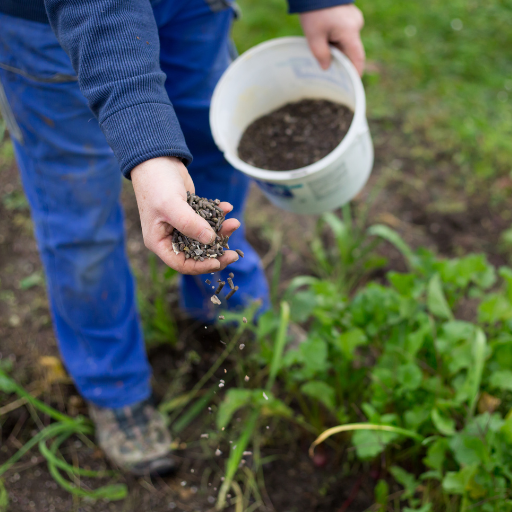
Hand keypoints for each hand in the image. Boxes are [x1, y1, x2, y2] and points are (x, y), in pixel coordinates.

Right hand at [131, 156, 240, 274]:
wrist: (157, 158)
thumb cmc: (156, 183)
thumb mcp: (172, 205)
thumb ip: (190, 224)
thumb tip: (211, 240)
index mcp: (160, 242)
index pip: (182, 263)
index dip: (201, 266)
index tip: (219, 262)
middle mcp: (171, 236)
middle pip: (197, 253)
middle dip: (216, 252)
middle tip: (234, 253)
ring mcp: (182, 225)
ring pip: (205, 237)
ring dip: (221, 231)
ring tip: (234, 222)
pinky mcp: (191, 213)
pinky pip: (208, 220)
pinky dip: (218, 215)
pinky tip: (227, 207)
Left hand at [300, 4, 364, 75]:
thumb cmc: (314, 11)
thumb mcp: (314, 36)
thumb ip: (321, 55)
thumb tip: (327, 68)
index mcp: (350, 32)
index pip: (357, 58)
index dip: (356, 72)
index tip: (352, 84)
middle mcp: (356, 25)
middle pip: (351, 50)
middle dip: (341, 60)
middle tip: (330, 71)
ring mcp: (354, 18)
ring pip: (347, 41)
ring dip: (337, 48)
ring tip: (323, 50)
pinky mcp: (349, 14)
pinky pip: (345, 32)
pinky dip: (337, 39)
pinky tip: (325, 38)